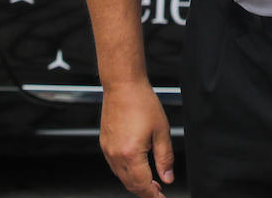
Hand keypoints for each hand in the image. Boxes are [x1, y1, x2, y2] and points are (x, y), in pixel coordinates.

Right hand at [99, 81, 173, 196]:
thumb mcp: (161, 131)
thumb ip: (165, 158)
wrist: (123, 85)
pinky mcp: (104, 144)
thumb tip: (167, 177)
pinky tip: (136, 168)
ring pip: (121, 177)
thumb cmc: (141, 102)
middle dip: (145, 192)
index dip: (153, 195)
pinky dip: (126, 172)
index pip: (143, 185)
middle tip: (158, 191)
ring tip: (150, 181)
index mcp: (131, 153)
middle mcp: (116, 154)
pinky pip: (115, 166)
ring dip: (135, 183)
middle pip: (130, 184)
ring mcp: (108, 150)